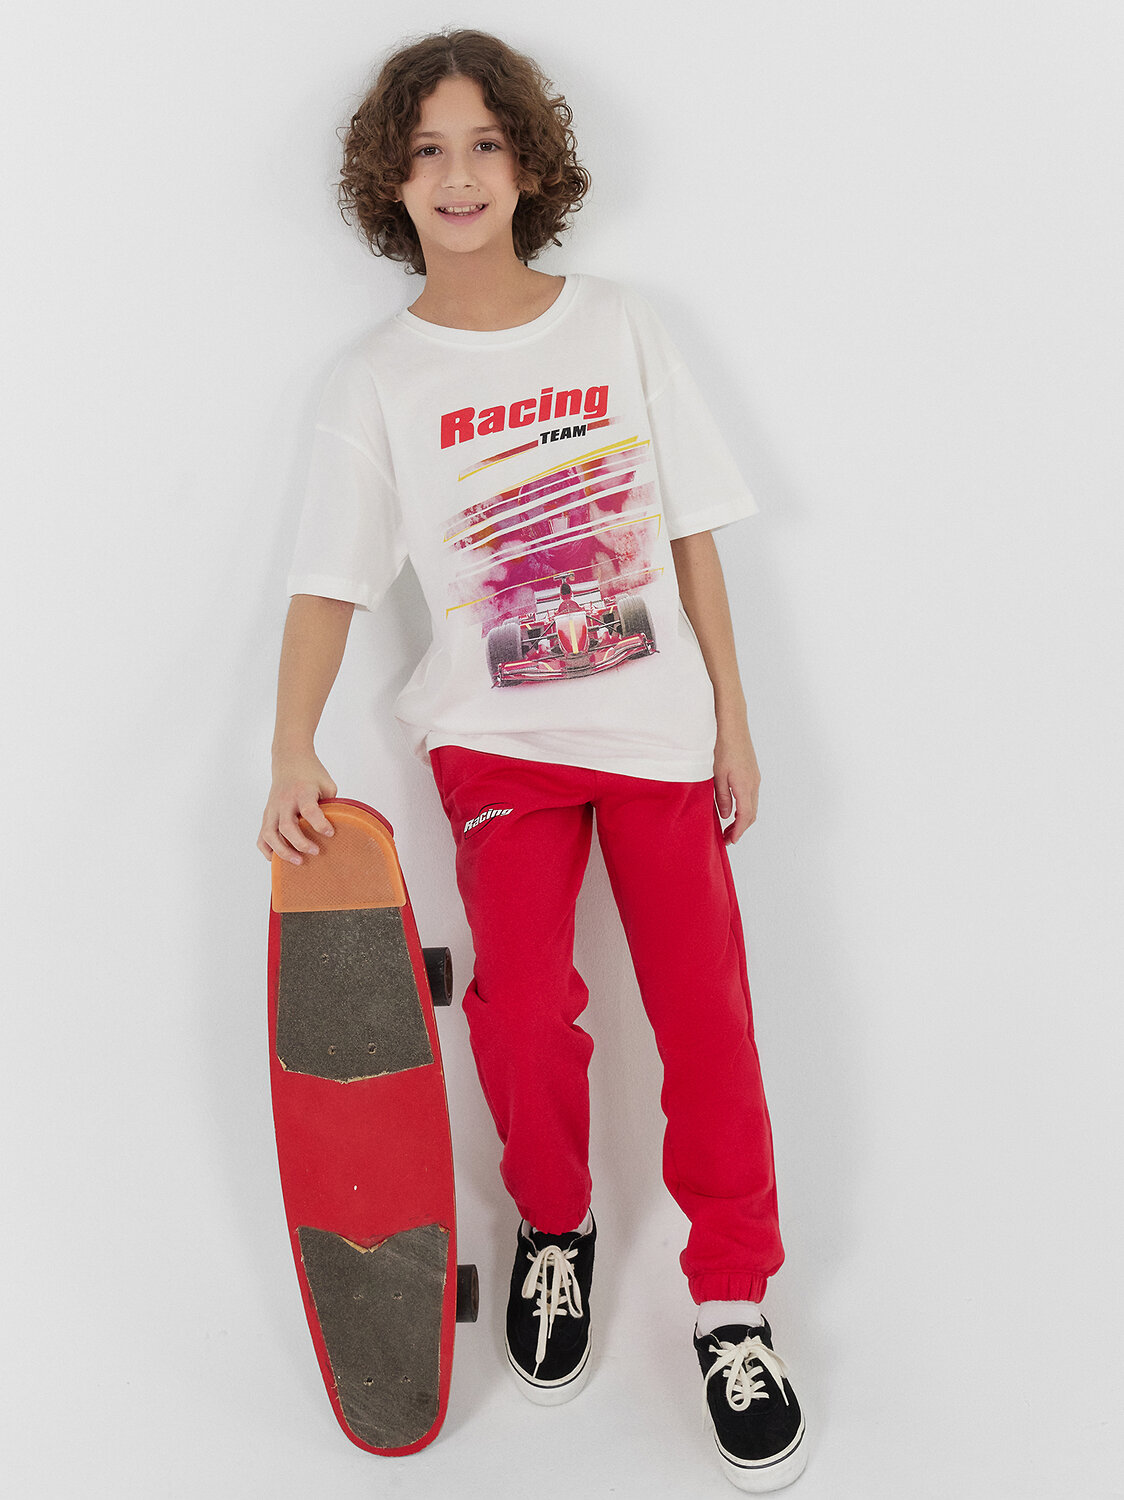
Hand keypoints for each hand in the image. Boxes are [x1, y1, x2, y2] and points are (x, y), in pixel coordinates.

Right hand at [257, 754, 337, 865]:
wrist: (290, 759)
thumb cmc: (311, 773)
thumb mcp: (326, 784)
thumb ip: (331, 805)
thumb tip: (337, 828)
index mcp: (302, 792)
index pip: (309, 810)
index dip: (320, 824)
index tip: (331, 833)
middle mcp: (285, 801)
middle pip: (287, 827)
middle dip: (301, 843)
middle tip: (316, 852)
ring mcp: (273, 809)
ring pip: (270, 834)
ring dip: (282, 851)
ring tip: (298, 861)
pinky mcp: (267, 814)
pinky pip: (262, 836)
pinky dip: (267, 850)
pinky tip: (277, 859)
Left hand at [713, 719, 760, 844]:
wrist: (733, 726)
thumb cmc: (722, 747)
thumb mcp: (717, 775)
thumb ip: (722, 797)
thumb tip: (726, 815)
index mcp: (744, 786)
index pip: (745, 817)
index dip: (738, 831)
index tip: (731, 841)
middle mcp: (753, 784)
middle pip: (751, 814)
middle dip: (740, 829)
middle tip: (727, 838)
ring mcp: (755, 778)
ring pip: (752, 805)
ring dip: (743, 819)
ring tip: (729, 827)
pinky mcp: (753, 773)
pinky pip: (751, 796)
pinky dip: (745, 808)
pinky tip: (734, 808)